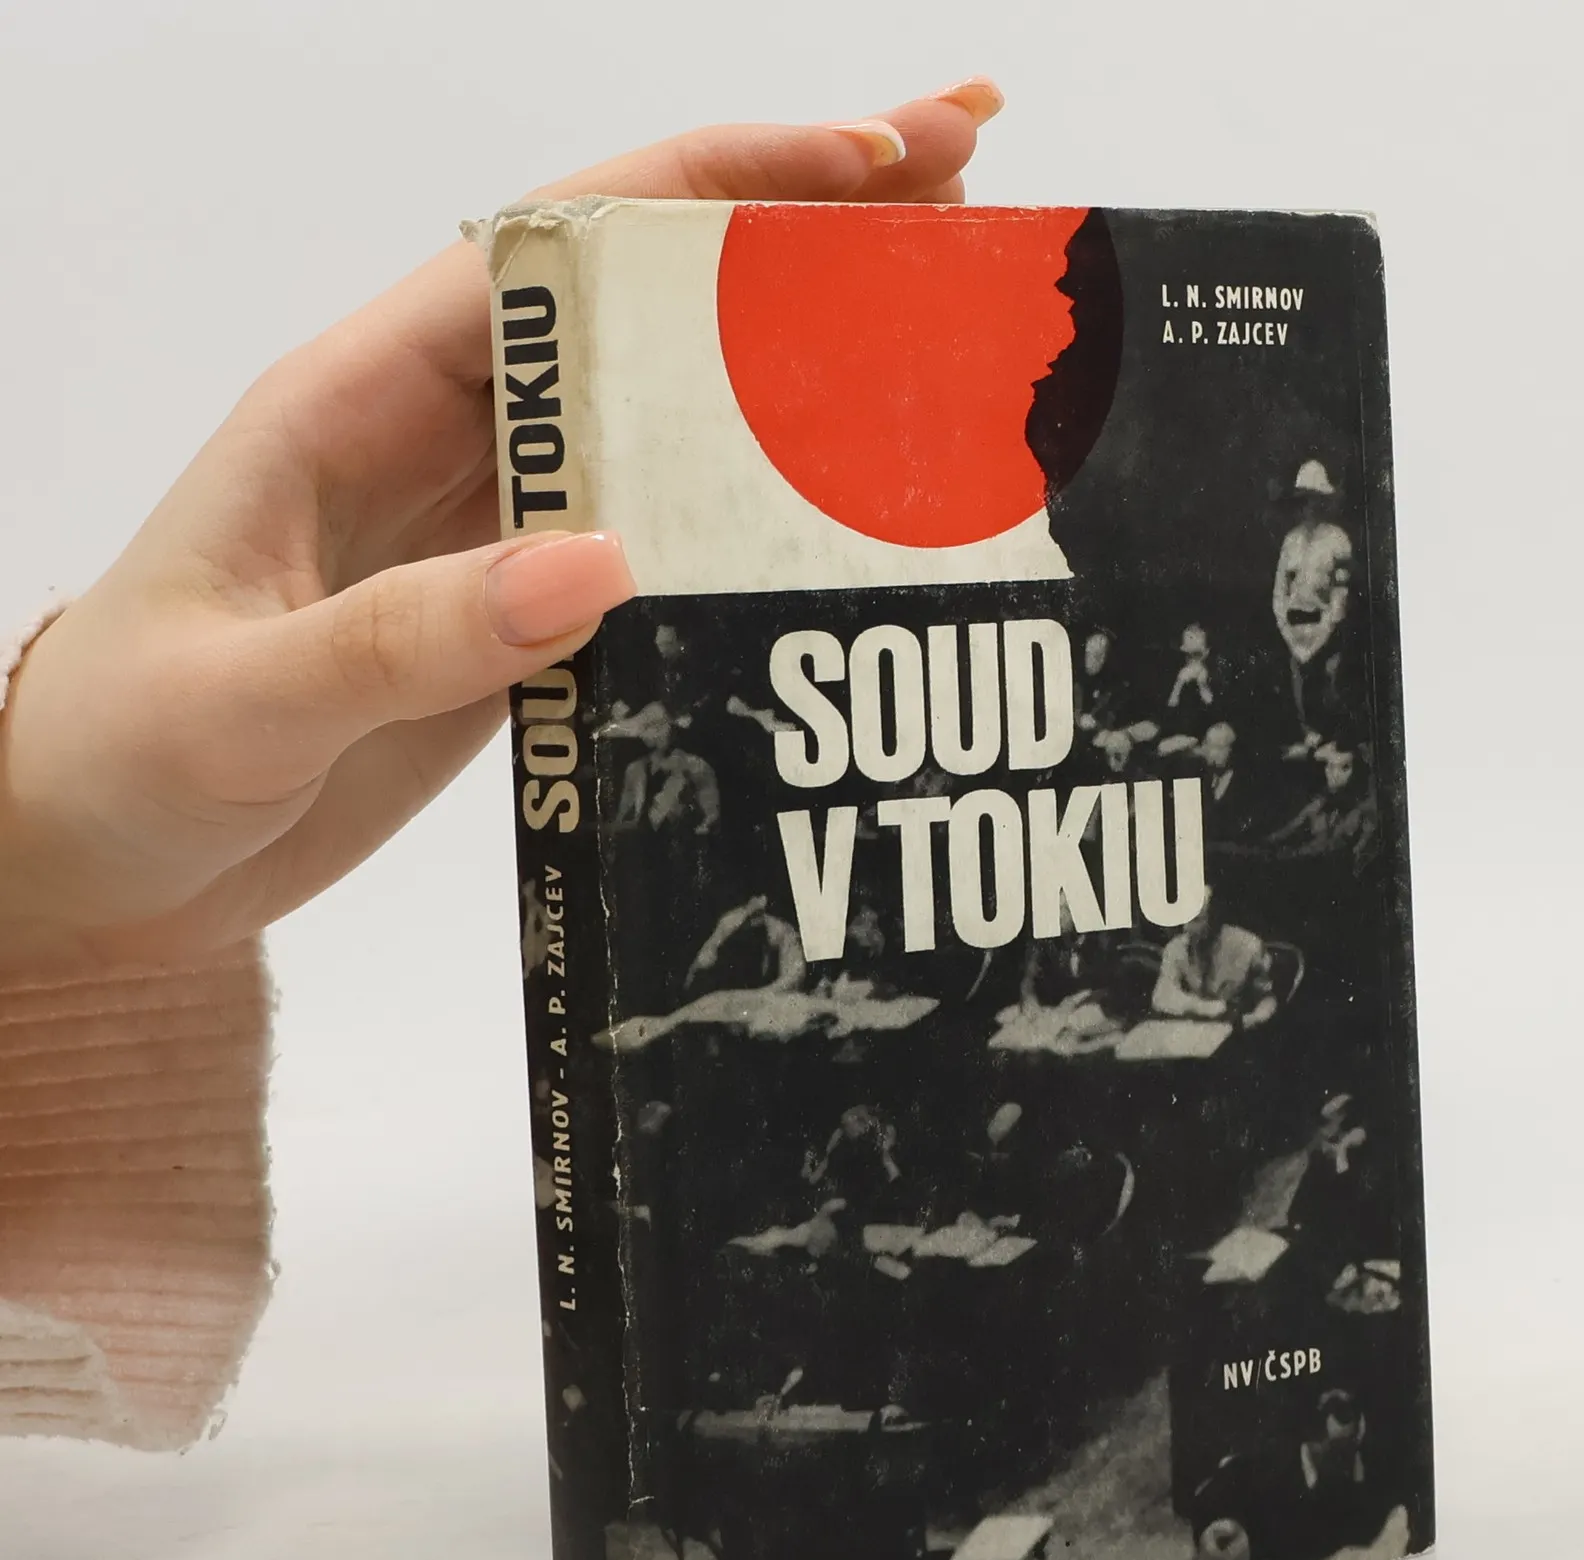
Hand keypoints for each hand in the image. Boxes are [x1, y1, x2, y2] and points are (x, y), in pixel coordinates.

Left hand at [0, 80, 1001, 972]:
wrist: (93, 860)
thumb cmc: (122, 757)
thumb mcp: (241, 700)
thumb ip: (402, 635)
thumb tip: (600, 567)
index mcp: (362, 395)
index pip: (563, 244)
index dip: (720, 183)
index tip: (868, 156)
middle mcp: (448, 437)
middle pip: (651, 299)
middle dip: (804, 226)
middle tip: (970, 186)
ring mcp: (495, 529)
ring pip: (675, 413)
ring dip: (805, 370)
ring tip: (949, 332)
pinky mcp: (523, 621)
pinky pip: (665, 543)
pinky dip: (761, 517)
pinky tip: (853, 522)